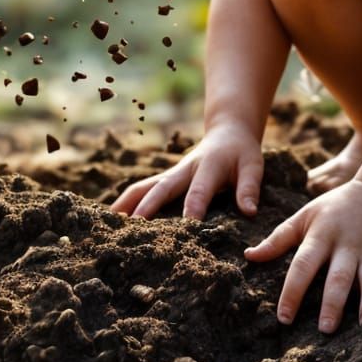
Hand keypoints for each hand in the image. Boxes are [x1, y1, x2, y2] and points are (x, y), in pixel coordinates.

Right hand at [111, 125, 264, 219]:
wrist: (227, 132)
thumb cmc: (241, 153)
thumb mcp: (252, 166)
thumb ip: (249, 188)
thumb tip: (248, 211)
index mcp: (207, 167)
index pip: (198, 191)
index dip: (192, 209)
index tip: (186, 229)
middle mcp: (183, 170)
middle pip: (161, 188)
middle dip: (146, 207)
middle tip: (132, 227)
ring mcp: (170, 174)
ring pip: (143, 187)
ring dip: (126, 204)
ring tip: (109, 225)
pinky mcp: (164, 179)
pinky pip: (142, 190)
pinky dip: (126, 202)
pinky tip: (113, 218)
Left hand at [243, 178, 361, 332]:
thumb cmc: (336, 208)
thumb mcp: (305, 216)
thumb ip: (278, 239)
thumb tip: (249, 256)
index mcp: (321, 236)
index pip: (303, 265)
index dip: (292, 291)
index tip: (284, 317)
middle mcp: (346, 245)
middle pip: (338, 276)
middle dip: (332, 303)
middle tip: (325, 329)